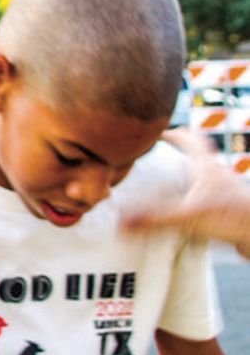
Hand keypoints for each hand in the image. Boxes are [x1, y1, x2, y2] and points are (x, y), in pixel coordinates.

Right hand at [122, 129, 249, 257]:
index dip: (172, 133)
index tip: (154, 133)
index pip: (190, 138)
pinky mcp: (228, 208)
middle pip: (197, 154)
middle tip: (156, 157)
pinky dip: (195, 198)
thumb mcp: (187, 216)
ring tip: (165, 184)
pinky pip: (208, 197)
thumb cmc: (233, 218)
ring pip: (203, 176)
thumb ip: (154, 219)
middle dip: (177, 153)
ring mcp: (225, 191)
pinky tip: (184, 210)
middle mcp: (217, 174)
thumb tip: (122, 222)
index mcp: (207, 166)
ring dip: (186, 176)